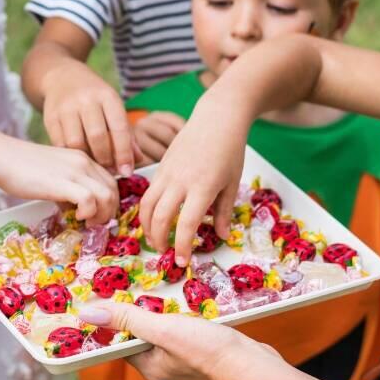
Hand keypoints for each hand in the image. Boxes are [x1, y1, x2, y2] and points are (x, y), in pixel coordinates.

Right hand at [0, 138, 119, 226]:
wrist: (2, 156)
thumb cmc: (22, 166)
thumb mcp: (54, 173)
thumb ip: (69, 186)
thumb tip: (77, 208)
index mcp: (83, 159)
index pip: (110, 181)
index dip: (109, 202)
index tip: (97, 215)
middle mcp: (83, 162)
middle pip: (113, 190)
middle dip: (109, 212)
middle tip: (93, 223)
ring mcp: (75, 171)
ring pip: (107, 195)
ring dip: (101, 215)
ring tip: (86, 222)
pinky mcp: (63, 183)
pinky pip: (90, 200)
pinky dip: (89, 213)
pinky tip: (76, 216)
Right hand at [41, 59, 139, 175]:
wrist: (62, 77)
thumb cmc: (94, 99)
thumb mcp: (112, 108)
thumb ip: (125, 134)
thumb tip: (137, 160)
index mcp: (107, 96)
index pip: (119, 128)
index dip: (124, 153)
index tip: (127, 171)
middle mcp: (86, 99)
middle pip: (97, 137)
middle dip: (106, 159)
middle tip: (110, 171)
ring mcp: (66, 108)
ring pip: (76, 143)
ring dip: (87, 159)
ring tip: (94, 166)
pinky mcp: (50, 117)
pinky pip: (60, 144)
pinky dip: (71, 156)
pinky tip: (78, 159)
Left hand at [79, 300, 280, 379]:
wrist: (256, 369)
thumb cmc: (209, 351)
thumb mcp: (163, 329)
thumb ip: (127, 319)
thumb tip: (88, 313)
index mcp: (149, 367)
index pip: (121, 341)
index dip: (115, 319)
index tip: (114, 295)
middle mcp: (165, 370)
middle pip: (144, 336)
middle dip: (144, 313)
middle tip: (145, 289)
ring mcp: (187, 367)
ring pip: (168, 335)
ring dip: (168, 315)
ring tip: (171, 295)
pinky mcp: (207, 359)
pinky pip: (189, 337)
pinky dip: (189, 321)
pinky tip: (195, 309)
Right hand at [138, 96, 248, 265]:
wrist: (216, 119)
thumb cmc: (230, 151)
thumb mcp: (232, 183)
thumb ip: (223, 211)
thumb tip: (220, 236)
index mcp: (202, 187)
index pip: (185, 224)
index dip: (182, 246)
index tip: (182, 261)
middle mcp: (180, 180)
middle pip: (160, 217)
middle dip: (160, 240)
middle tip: (165, 253)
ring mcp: (167, 172)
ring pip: (147, 205)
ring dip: (147, 226)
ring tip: (154, 240)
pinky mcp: (160, 166)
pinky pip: (148, 192)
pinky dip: (147, 210)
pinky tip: (154, 218)